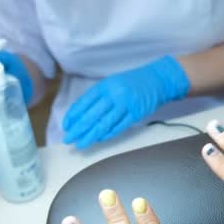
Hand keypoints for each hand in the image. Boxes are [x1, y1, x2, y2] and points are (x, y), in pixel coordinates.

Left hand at [62, 56, 189, 148]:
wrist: (157, 80)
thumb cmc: (133, 82)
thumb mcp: (112, 83)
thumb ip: (98, 96)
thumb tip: (81, 114)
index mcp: (104, 86)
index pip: (83, 103)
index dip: (73, 116)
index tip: (66, 126)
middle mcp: (114, 95)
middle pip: (91, 116)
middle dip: (78, 129)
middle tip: (68, 139)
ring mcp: (125, 105)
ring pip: (104, 124)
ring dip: (90, 136)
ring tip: (81, 144)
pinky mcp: (136, 114)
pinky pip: (119, 127)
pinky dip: (108, 134)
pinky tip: (99, 139)